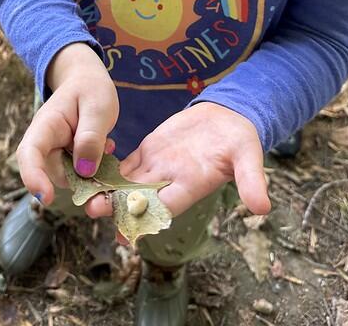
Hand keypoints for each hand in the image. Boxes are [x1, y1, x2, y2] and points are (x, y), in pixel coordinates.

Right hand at [16, 42, 118, 205]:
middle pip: (50, 172)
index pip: (30, 154)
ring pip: (67, 176)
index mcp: (46, 125)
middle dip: (76, 177)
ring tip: (106, 144)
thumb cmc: (90, 89)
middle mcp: (45, 142)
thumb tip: (84, 171)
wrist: (87, 80)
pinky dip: (94, 168)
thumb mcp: (97, 107)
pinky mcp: (67, 158)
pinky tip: (105, 147)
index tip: (47, 198)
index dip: (33, 178)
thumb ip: (91, 137)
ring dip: (89, 171)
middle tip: (105, 157)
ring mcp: (55, 152)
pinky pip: (78, 174)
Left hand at [87, 102, 270, 220]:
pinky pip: (127, 164)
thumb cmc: (240, 139)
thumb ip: (252, 180)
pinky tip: (90, 170)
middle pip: (140, 199)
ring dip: (108, 190)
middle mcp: (170, 180)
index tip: (127, 232)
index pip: (166, 207)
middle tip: (92, 210)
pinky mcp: (150, 150)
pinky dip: (110, 169)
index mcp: (192, 185)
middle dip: (117, 206)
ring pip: (128, 183)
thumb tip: (263, 208)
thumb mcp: (249, 156)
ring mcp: (158, 166)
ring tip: (84, 196)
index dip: (148, 219)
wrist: (229, 117)